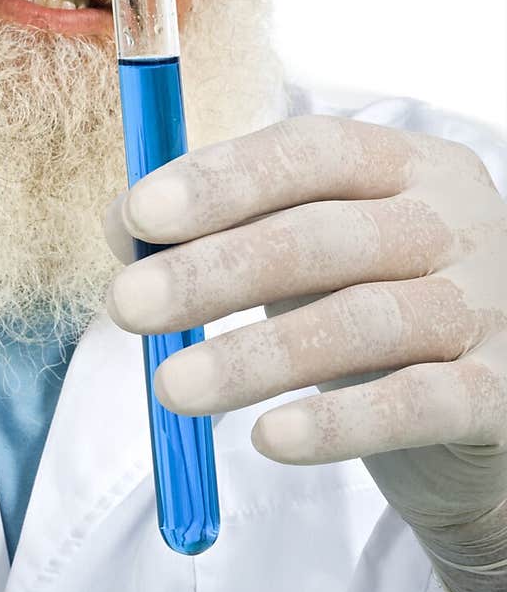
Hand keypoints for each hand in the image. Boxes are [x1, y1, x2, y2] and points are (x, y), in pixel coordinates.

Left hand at [104, 114, 506, 591]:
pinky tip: (269, 440)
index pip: (312, 152)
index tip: (139, 215)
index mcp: (406, 165)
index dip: (223, 180)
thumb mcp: (303, 256)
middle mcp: (454, 221)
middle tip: (126, 306)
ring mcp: (486, 304)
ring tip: (173, 389)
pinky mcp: (499, 391)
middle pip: (324, 237)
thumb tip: (121, 228)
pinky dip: (338, 424)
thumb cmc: (372, 308)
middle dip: (214, 270)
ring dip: (255, 356)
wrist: (483, 411)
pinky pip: (414, 404)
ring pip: (361, 323)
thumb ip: (222, 230)